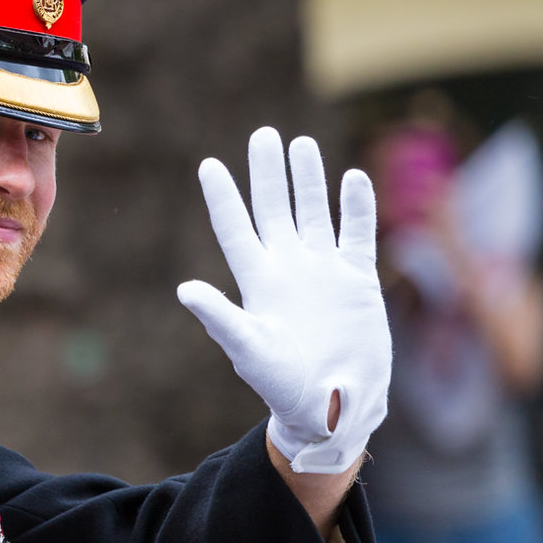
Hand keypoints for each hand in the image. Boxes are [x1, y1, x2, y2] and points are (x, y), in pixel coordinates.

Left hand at [177, 127, 390, 473]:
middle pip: (274, 209)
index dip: (223, 197)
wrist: (333, 407)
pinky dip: (357, 206)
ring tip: (301, 143)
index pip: (236, 228)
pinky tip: (354, 177)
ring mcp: (323, 271)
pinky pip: (357, 234)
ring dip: (308, 180)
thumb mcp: (249, 351)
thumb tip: (185, 290)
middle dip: (268, 173)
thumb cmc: (283, 386)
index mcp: (257, 281)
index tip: (210, 164)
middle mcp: (288, 268)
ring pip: (314, 213)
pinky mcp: (357, 281)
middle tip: (263, 135)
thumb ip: (221, 318)